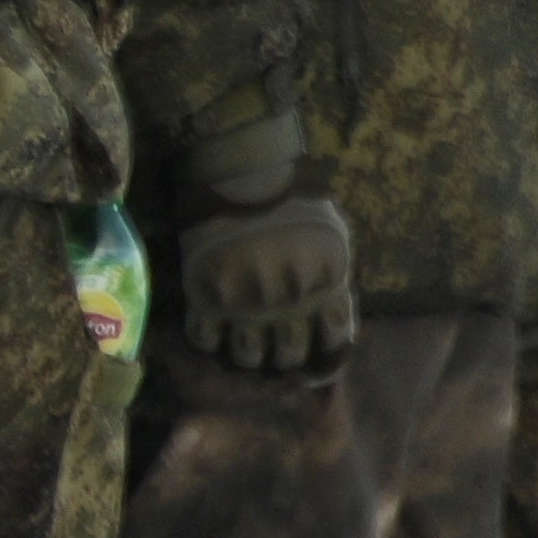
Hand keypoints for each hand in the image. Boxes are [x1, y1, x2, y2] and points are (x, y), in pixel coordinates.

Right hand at [175, 186, 359, 375]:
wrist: (241, 170)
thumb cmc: (294, 199)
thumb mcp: (333, 237)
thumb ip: (333, 280)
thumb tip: (330, 319)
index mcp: (323, 284)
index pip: (335, 342)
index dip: (328, 362)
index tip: (318, 367)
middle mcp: (286, 299)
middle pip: (289, 357)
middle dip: (286, 365)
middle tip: (277, 362)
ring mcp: (243, 299)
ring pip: (246, 357)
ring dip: (247, 360)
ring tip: (244, 351)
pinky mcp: (203, 293)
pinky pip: (203, 339)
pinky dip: (208, 344)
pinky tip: (212, 335)